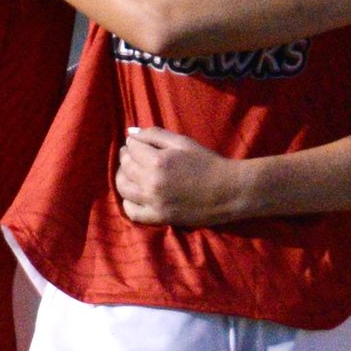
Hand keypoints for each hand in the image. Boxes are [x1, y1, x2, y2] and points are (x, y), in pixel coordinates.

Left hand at [114, 126, 242, 226]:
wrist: (228, 191)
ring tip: (130, 173)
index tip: (136, 143)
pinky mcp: (158, 217)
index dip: (132, 143)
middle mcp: (152, 182)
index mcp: (159, 161)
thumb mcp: (184, 143)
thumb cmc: (208, 163)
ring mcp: (154, 202)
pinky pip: (131, 211)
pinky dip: (128, 202)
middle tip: (131, 155)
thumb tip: (131, 133)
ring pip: (123, 188)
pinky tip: (134, 195)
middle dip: (126, 157)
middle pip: (125, 166)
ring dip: (122, 177)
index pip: (131, 148)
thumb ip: (156, 135)